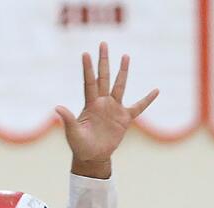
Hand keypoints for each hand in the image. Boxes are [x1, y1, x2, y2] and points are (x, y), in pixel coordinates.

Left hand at [55, 43, 157, 178]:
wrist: (92, 157)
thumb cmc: (80, 145)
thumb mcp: (73, 133)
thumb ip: (68, 119)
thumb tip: (57, 107)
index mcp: (90, 105)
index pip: (89, 82)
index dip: (88, 69)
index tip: (85, 53)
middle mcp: (102, 102)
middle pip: (104, 77)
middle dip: (104, 61)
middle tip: (103, 44)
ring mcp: (114, 109)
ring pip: (120, 86)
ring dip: (123, 72)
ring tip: (125, 56)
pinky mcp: (124, 119)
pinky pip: (138, 107)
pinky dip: (147, 100)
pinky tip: (156, 91)